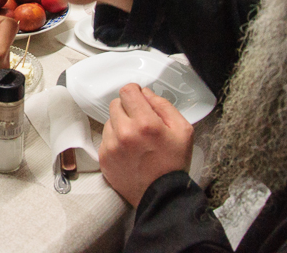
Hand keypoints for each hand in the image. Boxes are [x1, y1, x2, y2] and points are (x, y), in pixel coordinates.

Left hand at [98, 84, 193, 206]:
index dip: (134, 92)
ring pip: (109, 120)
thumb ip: (164, 106)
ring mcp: (111, 146)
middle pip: (115, 104)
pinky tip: (129, 150)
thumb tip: (145, 93)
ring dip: (120, 124)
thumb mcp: (183, 130)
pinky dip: (115, 140)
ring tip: (135, 139)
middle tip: (140, 122)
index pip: (127, 91)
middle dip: (128, 109)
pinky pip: (105, 137)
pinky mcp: (103, 157)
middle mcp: (125, 133)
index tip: (139, 99)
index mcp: (145, 123)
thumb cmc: (174, 164)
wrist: (161, 197)